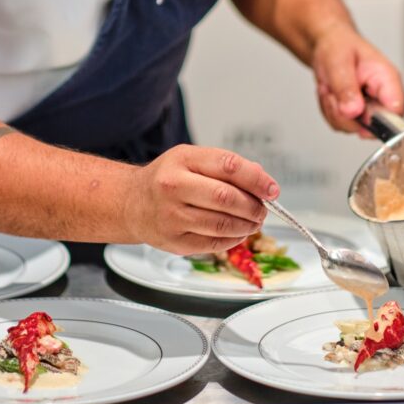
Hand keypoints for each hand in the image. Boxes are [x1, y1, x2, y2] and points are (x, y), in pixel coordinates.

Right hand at [127, 145, 279, 254]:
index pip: (228, 166)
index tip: (272, 189)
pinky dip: (233, 239)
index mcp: (182, 160)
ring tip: (254, 222)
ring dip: (247, 225)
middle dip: (254, 206)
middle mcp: (174, 186)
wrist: (131, 202)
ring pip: (222, 224)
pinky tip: (237, 232)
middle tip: (263, 209)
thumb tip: (262, 179)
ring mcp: (172, 215)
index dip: (256, 179)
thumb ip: (226, 166)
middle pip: (227, 197)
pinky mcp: (174, 241)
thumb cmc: (167, 178)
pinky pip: (213, 243)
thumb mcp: (192, 159)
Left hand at [312, 21, 403, 135]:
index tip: (354, 113)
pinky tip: (329, 94)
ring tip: (330, 89)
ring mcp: (369, 107)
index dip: (377, 120)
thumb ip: (347, 88)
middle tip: (332, 93)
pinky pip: (341, 125)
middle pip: (372, 125)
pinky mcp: (356, 114)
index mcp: (387, 79)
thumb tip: (354, 112)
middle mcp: (382, 96)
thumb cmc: (338, 45)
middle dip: (344, 113)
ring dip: (333, 111)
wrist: (326, 44)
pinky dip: (328, 111)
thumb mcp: (339, 62)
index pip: (396, 112)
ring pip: (352, 127)